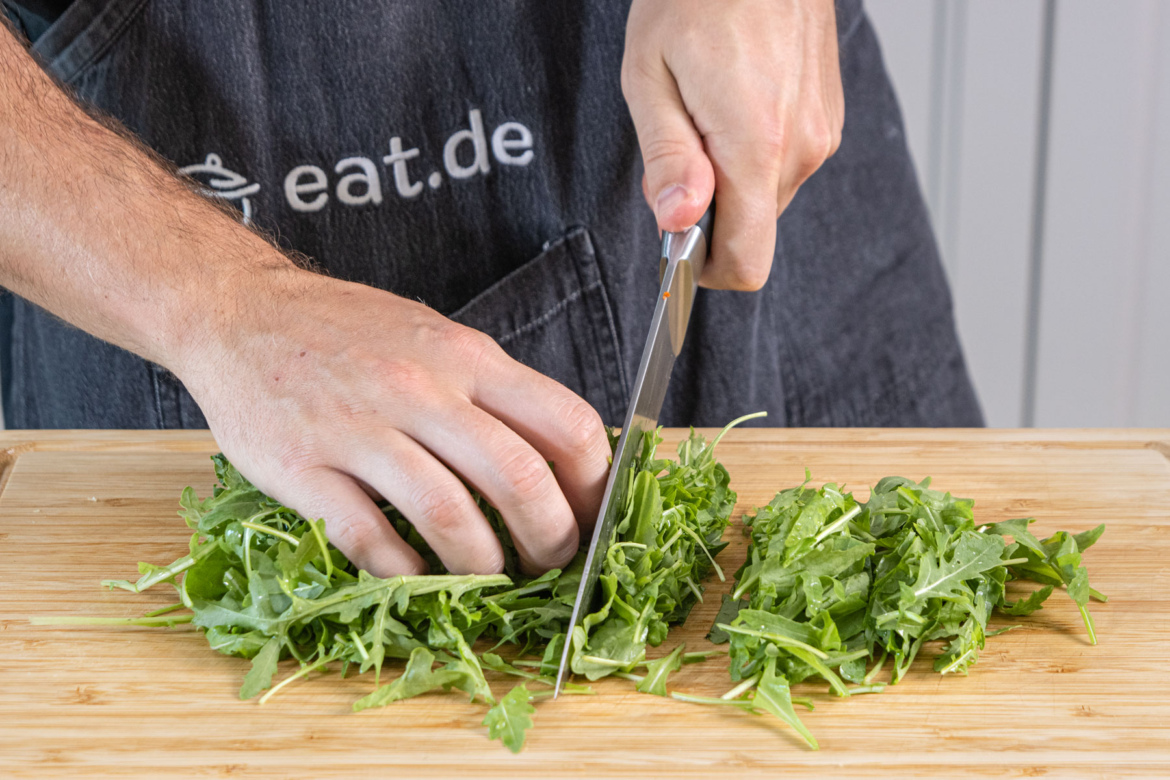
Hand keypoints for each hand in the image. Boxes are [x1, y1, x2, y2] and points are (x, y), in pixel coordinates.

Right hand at [177, 267, 611, 576]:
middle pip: (517, 476)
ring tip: (491, 579)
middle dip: (551, 536)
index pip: (563, 424)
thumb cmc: (345, 330)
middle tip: (551, 563)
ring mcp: (360, 427)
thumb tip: (557, 456)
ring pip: (449, 513)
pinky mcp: (302, 467)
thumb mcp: (435, 335)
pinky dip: (402, 570)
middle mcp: (421, 388)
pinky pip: (367, 535)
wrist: (238, 311)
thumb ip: (490, 389)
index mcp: (465, 357)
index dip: (594, 483)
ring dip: (483, 564)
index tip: (593, 516)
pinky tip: (415, 576)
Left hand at [622, 0, 843, 289]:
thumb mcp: (651, 77)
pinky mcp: (828, 119)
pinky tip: (735, 102)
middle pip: (752, 229)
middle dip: (709, 209)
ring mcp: (822, 133)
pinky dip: (754, 152)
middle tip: (681, 145)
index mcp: (756, 144)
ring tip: (707, 112)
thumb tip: (678, 223)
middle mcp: (801, 147)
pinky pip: (784, 163)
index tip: (678, 243)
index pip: (746, 261)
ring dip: (731, 177)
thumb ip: (668, 158)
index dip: (705, 269)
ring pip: (766, 196)